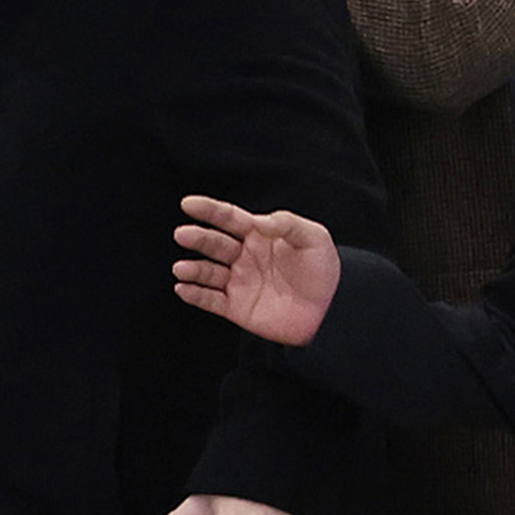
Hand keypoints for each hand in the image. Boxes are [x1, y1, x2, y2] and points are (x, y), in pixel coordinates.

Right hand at [170, 195, 340, 346]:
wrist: (333, 310)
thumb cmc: (324, 271)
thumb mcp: (314, 238)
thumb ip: (287, 224)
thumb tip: (258, 221)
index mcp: (259, 236)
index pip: (229, 219)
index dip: (209, 210)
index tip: (189, 203)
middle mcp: (244, 257)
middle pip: (214, 244)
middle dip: (198, 238)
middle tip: (183, 234)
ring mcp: (239, 283)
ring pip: (208, 273)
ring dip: (192, 269)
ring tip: (181, 268)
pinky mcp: (237, 308)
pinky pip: (210, 300)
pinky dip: (195, 295)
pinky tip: (183, 288)